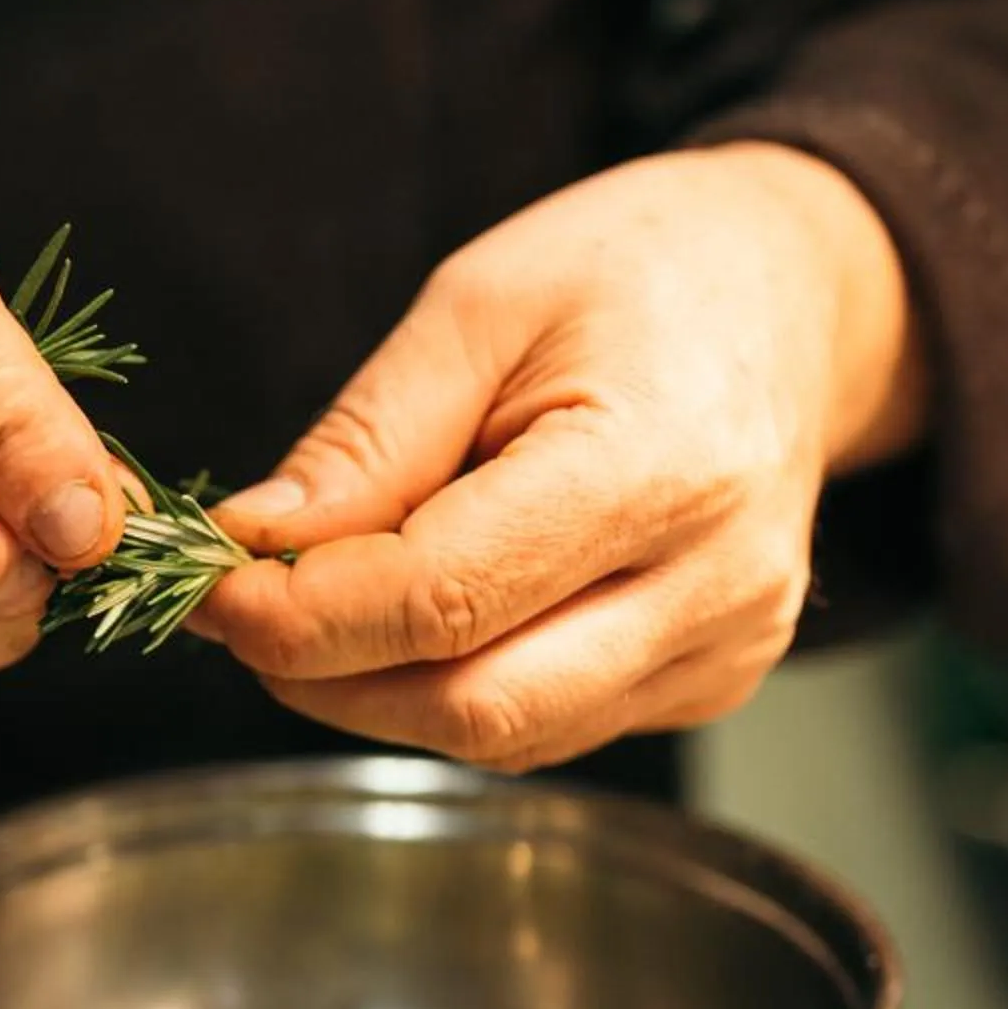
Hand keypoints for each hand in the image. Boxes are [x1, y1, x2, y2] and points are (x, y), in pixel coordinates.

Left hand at [195, 143, 927, 770]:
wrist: (793, 294)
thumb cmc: (636, 272)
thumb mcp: (480, 301)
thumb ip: (370, 438)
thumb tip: (257, 547)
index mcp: (662, 468)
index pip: (448, 601)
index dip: (308, 616)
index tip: (214, 587)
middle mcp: (716, 585)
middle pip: (476, 705)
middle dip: (329, 676)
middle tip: (245, 610)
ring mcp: (725, 650)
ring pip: (503, 736)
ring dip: (379, 693)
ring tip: (324, 603)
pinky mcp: (711, 684)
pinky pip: (547, 726)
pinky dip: (452, 687)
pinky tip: (421, 615)